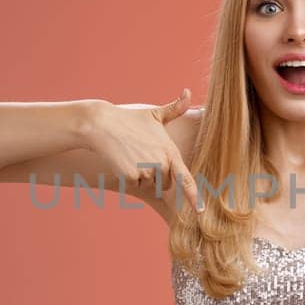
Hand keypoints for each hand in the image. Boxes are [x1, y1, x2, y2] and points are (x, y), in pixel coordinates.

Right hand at [86, 88, 201, 211]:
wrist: (103, 124)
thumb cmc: (130, 119)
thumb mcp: (155, 114)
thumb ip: (175, 108)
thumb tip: (188, 92)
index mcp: (170, 151)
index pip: (186, 179)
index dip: (194, 197)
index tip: (200, 211)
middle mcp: (161, 163)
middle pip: (165, 183)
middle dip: (157, 174)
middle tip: (143, 155)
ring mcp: (145, 170)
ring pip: (148, 185)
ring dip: (140, 175)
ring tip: (131, 155)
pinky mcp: (129, 176)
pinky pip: (133, 185)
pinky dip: (128, 177)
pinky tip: (122, 160)